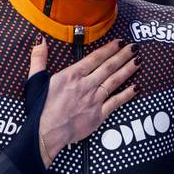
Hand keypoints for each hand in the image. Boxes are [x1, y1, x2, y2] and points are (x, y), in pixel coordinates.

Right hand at [30, 38, 136, 166]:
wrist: (45, 133)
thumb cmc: (39, 109)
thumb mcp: (35, 80)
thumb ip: (39, 58)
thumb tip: (40, 40)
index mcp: (72, 75)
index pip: (95, 58)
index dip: (109, 48)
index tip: (120, 42)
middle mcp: (86, 85)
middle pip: (109, 67)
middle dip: (123, 56)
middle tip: (135, 47)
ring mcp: (94, 100)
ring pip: (115, 81)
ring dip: (128, 70)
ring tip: (138, 61)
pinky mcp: (99, 115)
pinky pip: (116, 102)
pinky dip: (127, 95)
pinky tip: (137, 87)